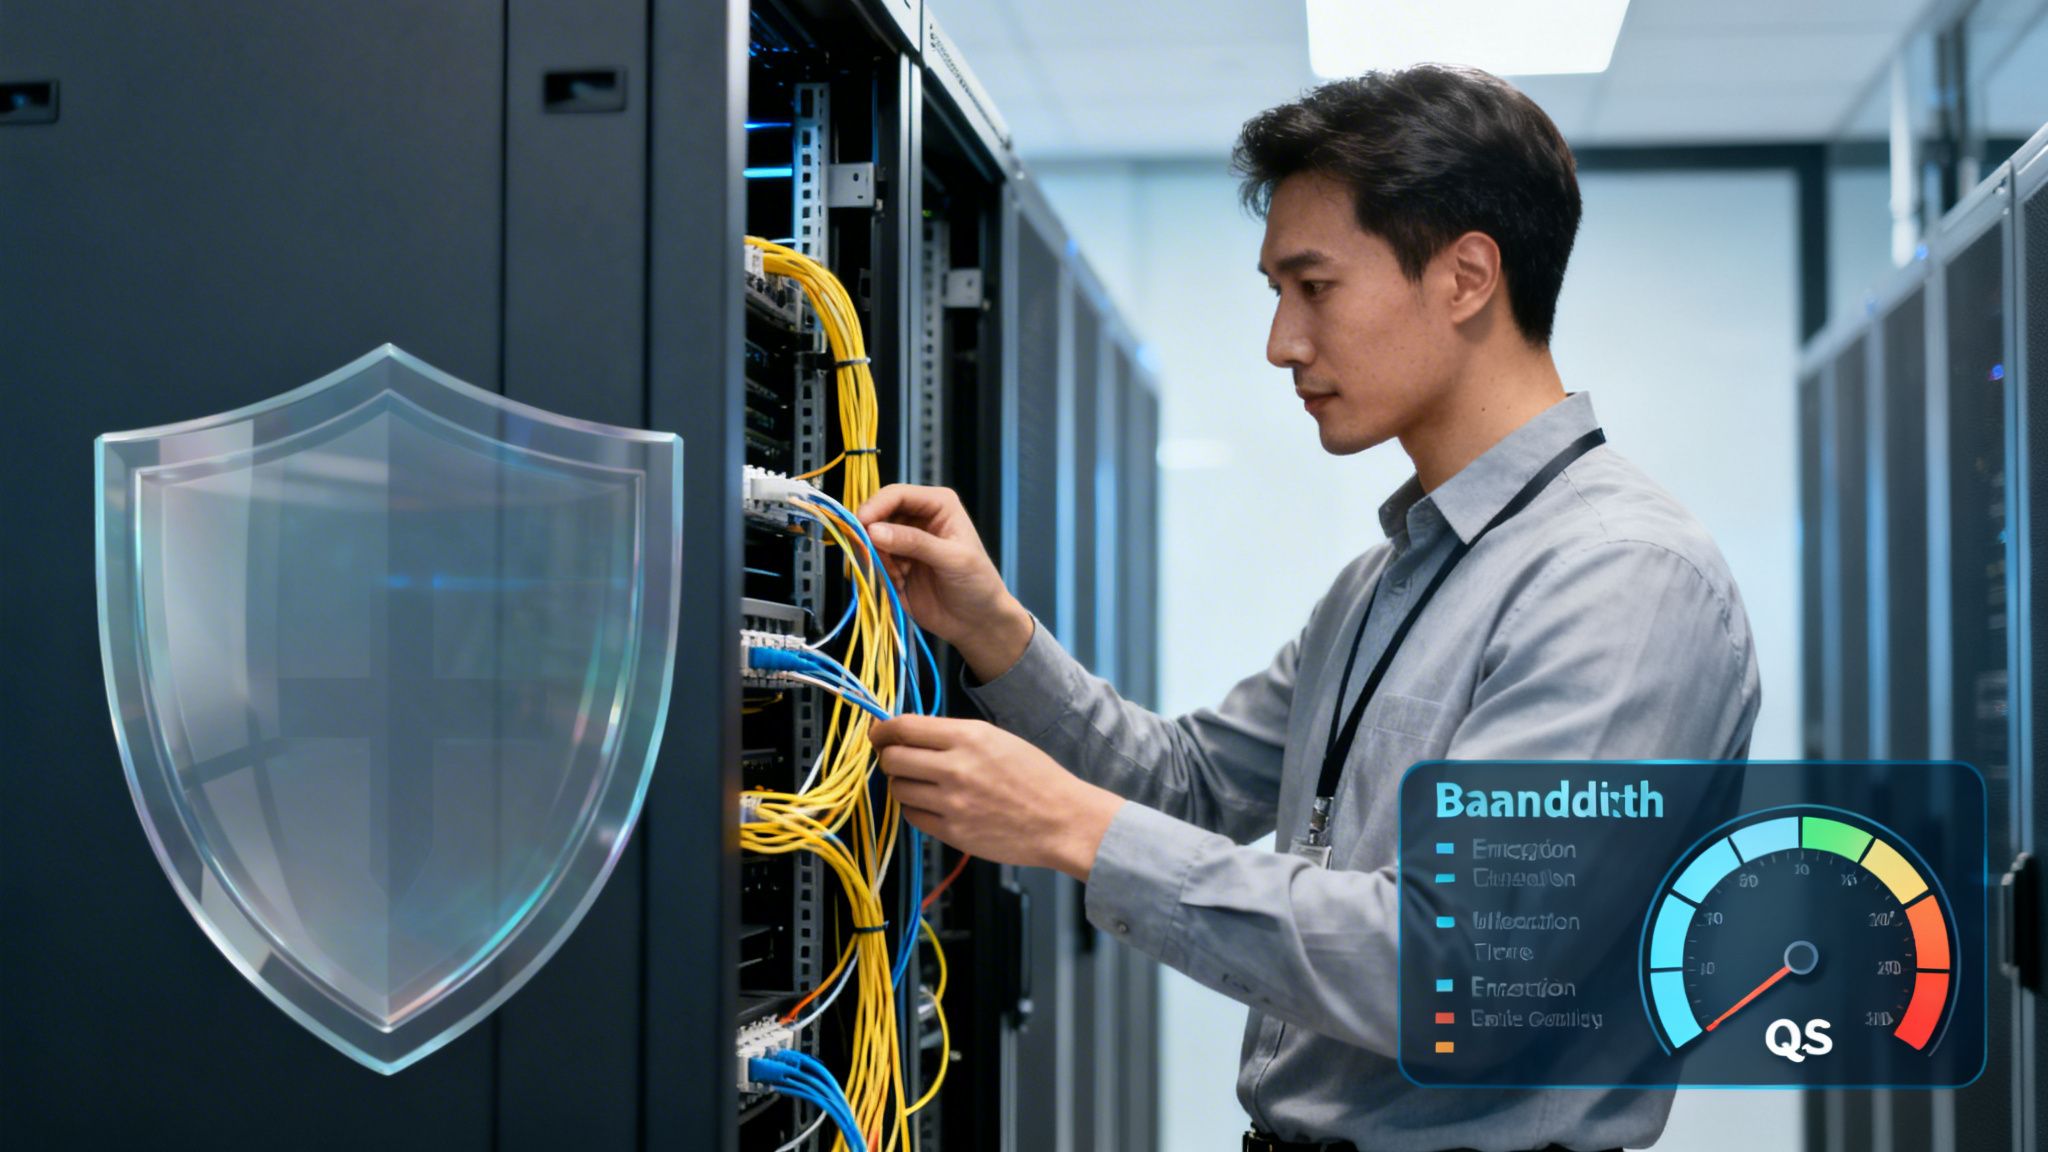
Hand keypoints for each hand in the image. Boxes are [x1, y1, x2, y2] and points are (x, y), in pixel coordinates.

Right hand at [857, 484, 1033, 680]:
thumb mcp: (952, 559)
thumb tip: (874, 530)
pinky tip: (900, 584)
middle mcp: (918, 517)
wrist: (977, 621)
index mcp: (938, 505)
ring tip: (899, 576)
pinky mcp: (895, 564)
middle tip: (876, 557)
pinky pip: (873, 561)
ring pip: (871, 539)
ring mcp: (904, 541)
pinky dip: (879, 573)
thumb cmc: (978, 584)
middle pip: (878, 514)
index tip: (862, 525)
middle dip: (873, 536)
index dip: (876, 507)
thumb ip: (914, 542)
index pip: (897, 494)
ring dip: (878, 558)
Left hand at [871, 715, 1123, 880]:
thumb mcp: (997, 739)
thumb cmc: (1036, 778)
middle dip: (888, 757)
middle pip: (892, 759)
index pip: (904, 728)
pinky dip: (914, 808)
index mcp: (968, 737)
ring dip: (902, 784)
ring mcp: (952, 803)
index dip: (882, 731)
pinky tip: (931, 804)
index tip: (878, 734)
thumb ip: (953, 735)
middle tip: (896, 759)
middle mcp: (956, 768)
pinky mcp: (953, 832)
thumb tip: (910, 734)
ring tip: (920, 783)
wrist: (1062, 820)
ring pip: (898, 789)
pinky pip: (912, 816)